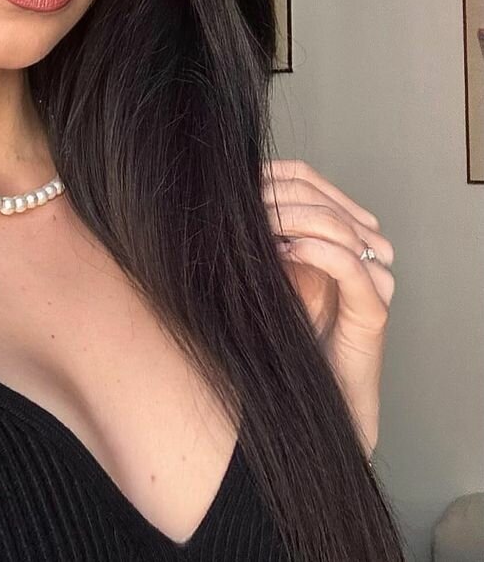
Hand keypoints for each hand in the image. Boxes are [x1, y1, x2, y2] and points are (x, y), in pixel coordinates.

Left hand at [262, 159, 395, 457]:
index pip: (308, 180)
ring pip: (341, 227)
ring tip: (259, 223)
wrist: (302, 408)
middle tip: (242, 201)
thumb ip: (247, 241)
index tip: (235, 181)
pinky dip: (319, 251)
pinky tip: (286, 249)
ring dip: (295, 217)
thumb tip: (212, 203)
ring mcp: (370, 280)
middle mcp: (356, 251)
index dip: (272, 174)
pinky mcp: (371, 313)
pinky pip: (352, 268)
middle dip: (279, 196)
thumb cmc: (274, 341)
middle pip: (322, 199)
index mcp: (327, 234)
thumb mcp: (254, 278)